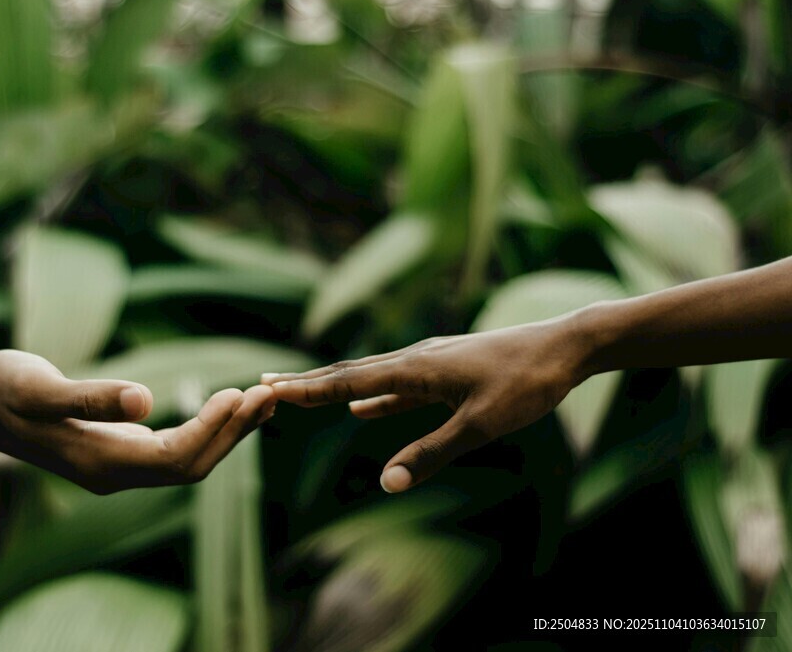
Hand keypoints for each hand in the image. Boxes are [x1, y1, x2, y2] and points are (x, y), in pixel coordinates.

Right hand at [0, 350, 275, 493]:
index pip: (176, 460)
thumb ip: (92, 397)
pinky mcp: (118, 449)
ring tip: (263, 398)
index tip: (242, 394)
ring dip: (227, 431)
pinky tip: (228, 404)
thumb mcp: (42, 388)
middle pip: (192, 466)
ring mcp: (118, 465)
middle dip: (234, 433)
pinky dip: (207, 426)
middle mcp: (115, 473)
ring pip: (187, 459)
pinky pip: (175, 447)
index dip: (213, 431)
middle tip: (271, 394)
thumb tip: (145, 401)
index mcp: (100, 464)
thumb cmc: (5, 390)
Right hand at [262, 319, 587, 492]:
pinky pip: (397, 385)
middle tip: (266, 385)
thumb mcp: (480, 425)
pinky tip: (361, 409)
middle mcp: (415, 359)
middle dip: (307, 382)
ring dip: (334, 387)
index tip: (269, 389)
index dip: (308, 389)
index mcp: (415, 368)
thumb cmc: (526, 384)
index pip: (348, 380)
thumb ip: (432, 453)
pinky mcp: (446, 370)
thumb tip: (388, 483)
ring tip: (302, 392)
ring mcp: (430, 363)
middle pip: (349, 373)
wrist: (564, 347)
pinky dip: (372, 396)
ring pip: (370, 376)